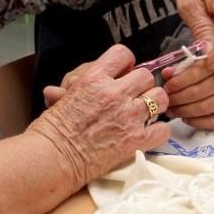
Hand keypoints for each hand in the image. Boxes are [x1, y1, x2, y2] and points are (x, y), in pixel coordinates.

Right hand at [28, 45, 169, 186]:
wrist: (53, 159)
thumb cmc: (51, 131)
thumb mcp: (59, 100)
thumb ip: (70, 90)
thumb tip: (60, 89)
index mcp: (94, 78)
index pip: (122, 55)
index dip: (126, 64)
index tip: (124, 72)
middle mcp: (115, 93)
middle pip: (146, 76)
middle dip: (141, 85)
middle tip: (134, 96)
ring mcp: (128, 116)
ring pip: (160, 98)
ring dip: (154, 104)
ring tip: (144, 113)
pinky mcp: (136, 140)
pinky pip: (162, 129)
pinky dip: (158, 131)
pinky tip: (147, 133)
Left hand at [161, 62, 213, 129]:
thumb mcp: (204, 44)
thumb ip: (186, 60)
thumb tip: (168, 73)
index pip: (200, 70)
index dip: (181, 80)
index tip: (167, 85)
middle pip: (202, 90)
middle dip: (179, 97)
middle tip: (166, 99)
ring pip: (208, 106)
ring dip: (185, 110)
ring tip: (172, 110)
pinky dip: (199, 121)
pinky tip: (186, 118)